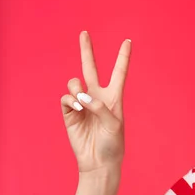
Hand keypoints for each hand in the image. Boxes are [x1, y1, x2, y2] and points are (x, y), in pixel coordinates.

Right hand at [60, 31, 131, 173]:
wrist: (98, 161)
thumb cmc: (112, 143)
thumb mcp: (114, 124)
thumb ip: (100, 107)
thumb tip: (81, 96)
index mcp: (114, 97)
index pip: (119, 72)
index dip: (123, 57)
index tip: (128, 41)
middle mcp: (97, 96)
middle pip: (90, 68)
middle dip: (87, 51)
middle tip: (84, 33)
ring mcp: (82, 103)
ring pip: (74, 82)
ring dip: (76, 88)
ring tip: (81, 101)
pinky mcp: (70, 112)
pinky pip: (66, 98)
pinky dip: (70, 100)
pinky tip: (77, 108)